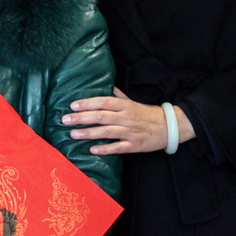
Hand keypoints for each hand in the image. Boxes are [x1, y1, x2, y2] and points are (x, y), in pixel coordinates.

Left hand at [62, 87, 193, 154]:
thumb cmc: (148, 114)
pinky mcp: (134, 146)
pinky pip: (118, 148)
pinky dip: (105, 149)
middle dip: (82, 118)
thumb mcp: (134, 102)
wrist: (169, 127)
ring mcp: (130, 132)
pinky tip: (92, 149)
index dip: (88, 103)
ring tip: (73, 134)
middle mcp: (126, 117)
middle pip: (101, 116)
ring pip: (107, 132)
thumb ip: (119, 96)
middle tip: (65, 120)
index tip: (73, 105)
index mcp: (126, 106)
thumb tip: (107, 85)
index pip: (104, 102)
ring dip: (89, 133)